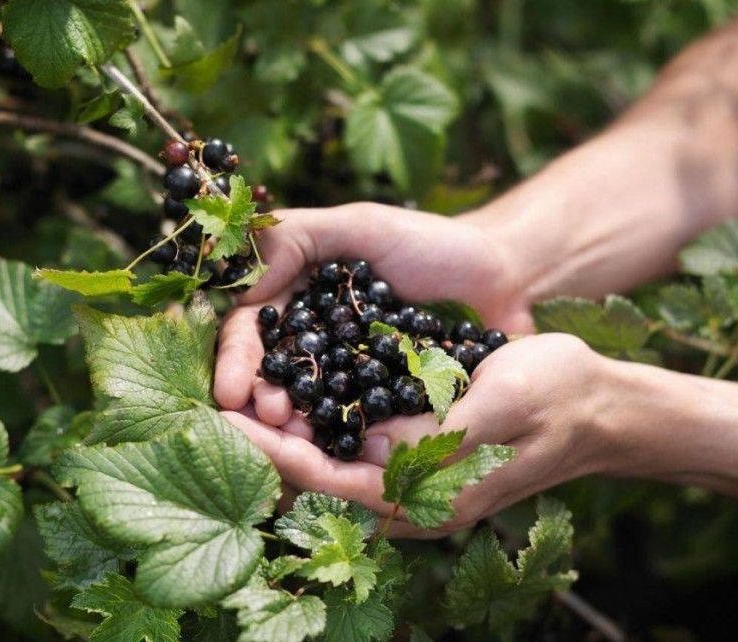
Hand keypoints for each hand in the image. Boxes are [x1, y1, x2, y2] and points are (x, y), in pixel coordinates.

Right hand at [214, 202, 532, 416]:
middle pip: (273, 379)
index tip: (231, 391)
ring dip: (294, 430)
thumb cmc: (432, 243)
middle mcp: (315, 345)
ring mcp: (349, 381)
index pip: (250, 332)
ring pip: (309, 410)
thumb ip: (296, 238)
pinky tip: (337, 456)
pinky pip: (357, 429)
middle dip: (261, 402)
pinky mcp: (385, 409)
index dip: (238, 361)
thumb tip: (243, 284)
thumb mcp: (361, 226)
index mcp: (296, 300)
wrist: (505, 277)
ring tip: (294, 441)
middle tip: (270, 419)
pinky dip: (342, 442)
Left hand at [223, 333, 610, 537]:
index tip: (227, 423)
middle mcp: (407, 495)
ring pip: (328, 454)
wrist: (595, 400)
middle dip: (265, 442)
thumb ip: (432, 436)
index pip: (328, 484)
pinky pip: (350, 433)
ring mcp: (408, 471)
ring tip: (236, 388)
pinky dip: (316, 410)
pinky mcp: (411, 443)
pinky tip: (289, 378)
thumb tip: (364, 449)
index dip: (273, 455)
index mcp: (424, 500)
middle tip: (214, 402)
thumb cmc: (554, 400)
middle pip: (316, 475)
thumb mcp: (495, 409)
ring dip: (284, 424)